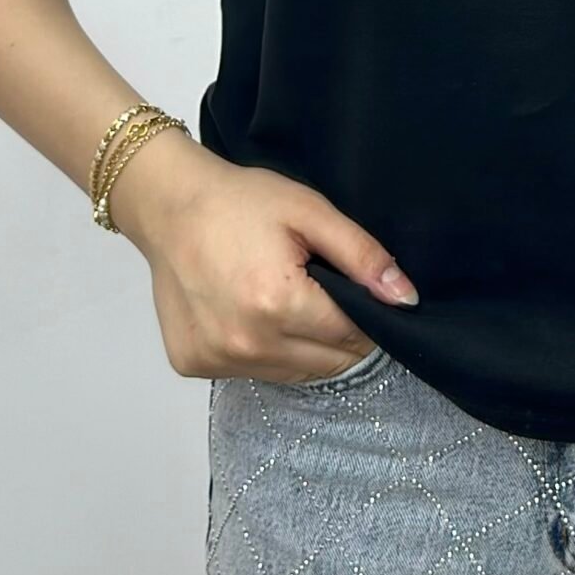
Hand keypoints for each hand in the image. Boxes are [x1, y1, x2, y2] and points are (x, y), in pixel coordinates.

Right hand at [131, 157, 418, 384]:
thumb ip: (362, 256)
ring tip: (283, 298)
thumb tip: (405, 300)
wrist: (168, 205)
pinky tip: (250, 312)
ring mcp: (217, 359)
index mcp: (278, 305)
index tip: (351, 286)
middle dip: (336, 332)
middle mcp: (246, 344)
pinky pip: (253, 371)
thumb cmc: (241, 201)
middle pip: (328, 363)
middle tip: (317, 289)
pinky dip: (263, 350)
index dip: (364, 311)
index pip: (353, 335)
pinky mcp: (194, 365)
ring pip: (293, 373)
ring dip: (302, 346)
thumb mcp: (309, 212)